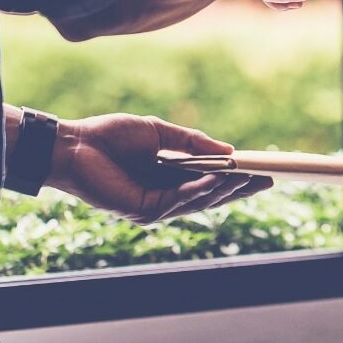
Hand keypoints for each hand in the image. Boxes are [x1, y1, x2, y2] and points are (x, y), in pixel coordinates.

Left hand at [45, 113, 271, 223]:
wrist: (75, 144)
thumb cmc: (111, 136)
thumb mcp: (160, 133)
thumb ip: (193, 142)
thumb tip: (230, 149)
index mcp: (169, 178)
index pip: (209, 182)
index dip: (235, 179)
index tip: (262, 171)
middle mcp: (164, 196)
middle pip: (210, 197)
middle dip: (239, 189)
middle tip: (267, 180)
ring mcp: (155, 206)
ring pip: (198, 202)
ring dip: (225, 190)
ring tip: (249, 177)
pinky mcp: (144, 209)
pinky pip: (179, 201)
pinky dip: (201, 189)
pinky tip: (218, 178)